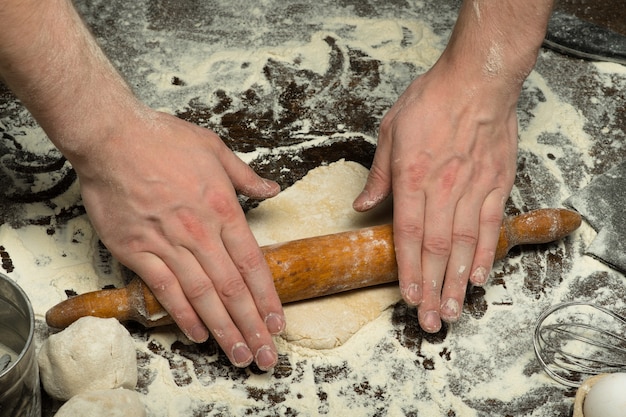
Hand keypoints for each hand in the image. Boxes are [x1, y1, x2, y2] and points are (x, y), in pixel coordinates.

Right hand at [75, 109, 284, 369]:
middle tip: (265, 354)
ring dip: (223, 330)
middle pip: (232, 289)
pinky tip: (198, 334)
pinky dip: (182, 315)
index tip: (277, 322)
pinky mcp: (136, 250)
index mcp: (223, 209)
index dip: (267, 297)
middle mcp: (200, 232)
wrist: (112, 137)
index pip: (252, 263)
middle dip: (251, 326)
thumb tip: (272, 188)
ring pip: (202, 296)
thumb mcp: (215, 149)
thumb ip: (246, 176)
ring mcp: (167, 243)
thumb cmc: (163, 140)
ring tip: (239, 354)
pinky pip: (164, 290)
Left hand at [354, 61, 518, 331]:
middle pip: (438, 248)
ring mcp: (473, 186)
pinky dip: (485, 253)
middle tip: (432, 321)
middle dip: (434, 288)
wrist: (477, 79)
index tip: (409, 298)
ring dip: (459, 281)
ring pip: (465, 243)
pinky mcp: (496, 182)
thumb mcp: (391, 130)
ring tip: (455, 310)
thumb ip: (379, 174)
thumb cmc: (431, 100)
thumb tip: (363, 205)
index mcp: (412, 176)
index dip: (409, 270)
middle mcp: (443, 188)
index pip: (409, 234)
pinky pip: (490, 224)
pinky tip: (479, 277)